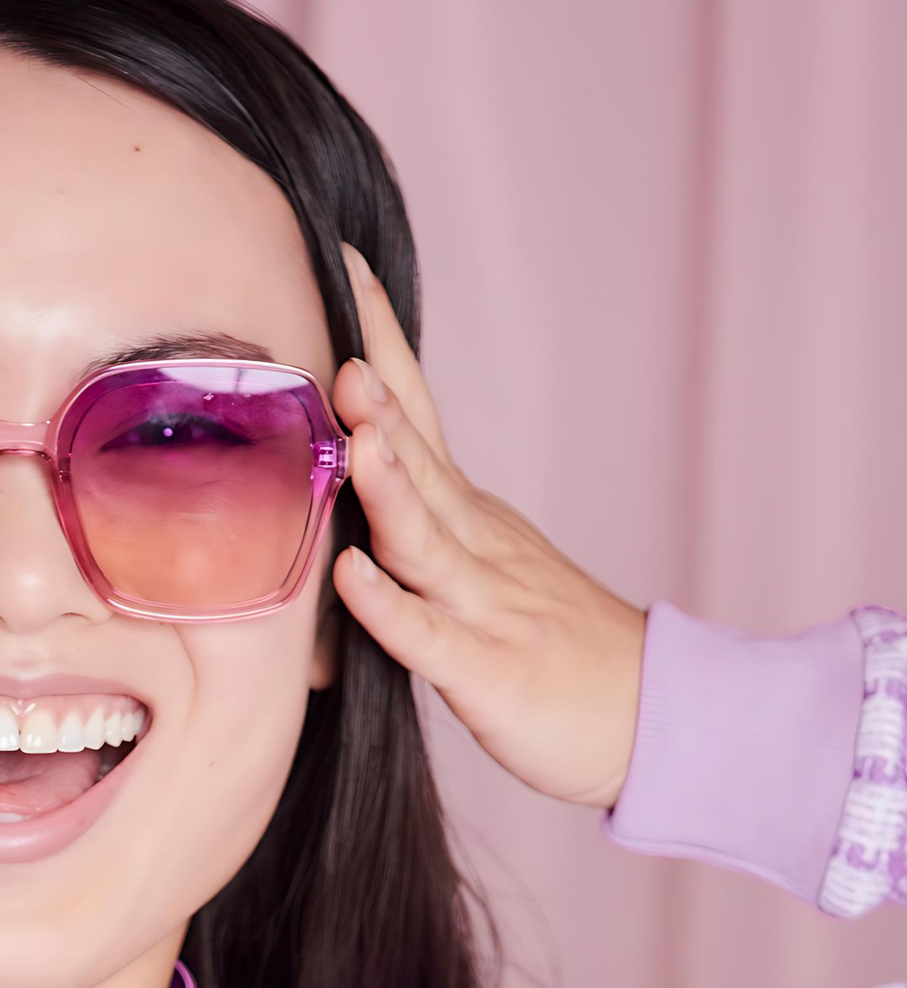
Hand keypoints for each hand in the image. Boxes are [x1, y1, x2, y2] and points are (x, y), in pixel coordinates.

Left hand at [329, 244, 645, 809]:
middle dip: (379, 393)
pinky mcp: (484, 670)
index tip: (343, 268)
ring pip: (427, 535)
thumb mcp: (479, 568)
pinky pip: (427, 636)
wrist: (649, 719)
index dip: (381, 346)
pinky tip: (349, 573)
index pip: (418, 415)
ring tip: (355, 428)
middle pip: (422, 456)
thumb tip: (355, 466)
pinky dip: (388, 605)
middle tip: (338, 321)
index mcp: (469, 517)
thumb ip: (418, 523)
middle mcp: (477, 544)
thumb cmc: (549, 648)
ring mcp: (482, 604)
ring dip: (390, 481)